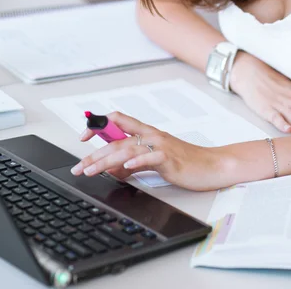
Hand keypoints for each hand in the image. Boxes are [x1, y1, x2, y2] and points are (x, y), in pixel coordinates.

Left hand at [71, 112, 223, 190]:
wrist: (211, 165)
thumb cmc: (184, 162)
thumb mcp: (153, 161)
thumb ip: (132, 163)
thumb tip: (112, 169)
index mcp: (145, 132)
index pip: (116, 121)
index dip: (97, 126)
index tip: (82, 138)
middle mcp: (150, 135)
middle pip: (116, 140)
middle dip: (94, 154)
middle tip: (79, 167)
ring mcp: (159, 145)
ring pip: (126, 149)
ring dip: (105, 160)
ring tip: (91, 170)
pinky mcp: (169, 158)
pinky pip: (150, 158)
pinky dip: (136, 161)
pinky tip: (124, 166)